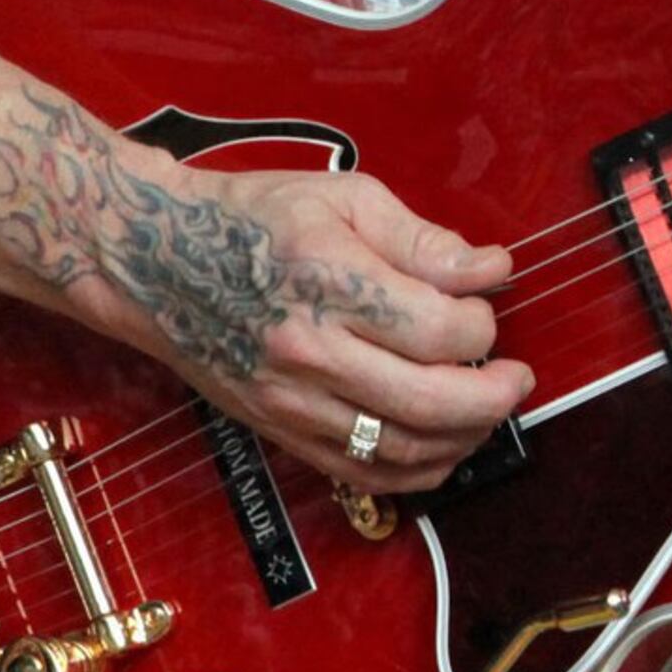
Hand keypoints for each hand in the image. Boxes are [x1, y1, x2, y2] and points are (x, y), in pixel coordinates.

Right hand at [101, 162, 533, 493]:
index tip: (484, 308)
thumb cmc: (252, 219)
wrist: (153, 262)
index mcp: (328, 282)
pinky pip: (360, 473)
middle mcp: (308, 351)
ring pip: (399, 450)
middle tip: (518, 379)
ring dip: (463, 440)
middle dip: (493, 397)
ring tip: (488, 410)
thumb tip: (490, 270)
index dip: (482, 326)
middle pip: (427, 403)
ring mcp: (290, 401)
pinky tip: (443, 446)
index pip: (437, 330)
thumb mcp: (344, 198)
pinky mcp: (278, 430)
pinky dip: (414, 471)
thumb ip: (422, 240)